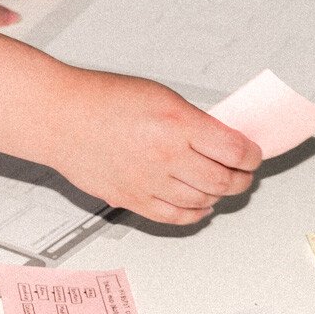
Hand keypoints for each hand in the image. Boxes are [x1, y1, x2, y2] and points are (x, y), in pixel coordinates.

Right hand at [46, 70, 260, 224]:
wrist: (60, 118)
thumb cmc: (102, 100)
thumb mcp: (160, 96)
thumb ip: (193, 121)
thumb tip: (222, 140)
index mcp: (177, 124)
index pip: (235, 150)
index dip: (252, 155)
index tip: (253, 154)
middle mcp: (165, 157)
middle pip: (223, 181)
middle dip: (242, 178)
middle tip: (244, 172)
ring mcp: (149, 183)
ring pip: (203, 201)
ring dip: (220, 195)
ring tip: (222, 185)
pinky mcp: (132, 200)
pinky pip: (175, 218)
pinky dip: (195, 214)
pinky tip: (199, 205)